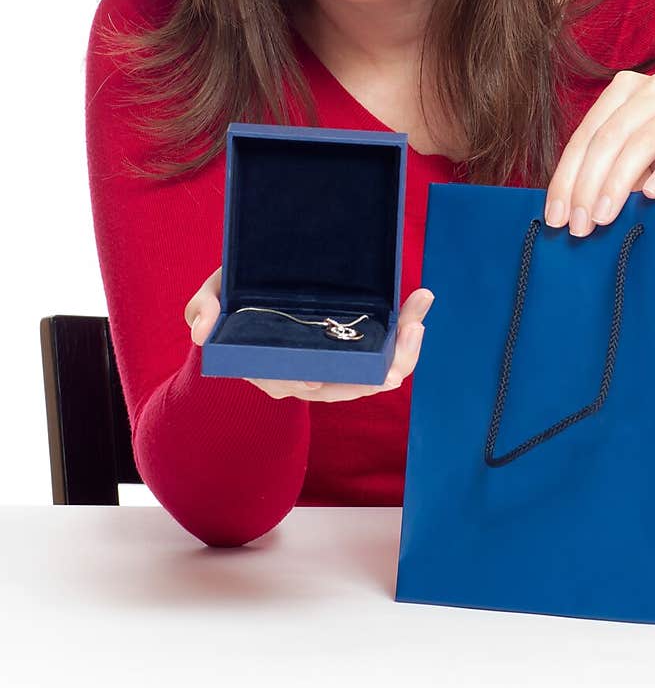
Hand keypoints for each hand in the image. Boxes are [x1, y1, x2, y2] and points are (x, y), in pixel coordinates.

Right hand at [184, 266, 434, 401]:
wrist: (241, 307)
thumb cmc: (228, 304)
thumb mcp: (210, 301)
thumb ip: (202, 310)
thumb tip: (201, 330)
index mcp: (277, 372)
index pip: (315, 386)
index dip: (342, 380)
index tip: (367, 365)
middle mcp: (308, 377)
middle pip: (359, 384)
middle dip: (392, 360)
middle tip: (413, 323)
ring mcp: (331, 366)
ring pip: (377, 372)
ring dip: (404, 346)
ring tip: (420, 307)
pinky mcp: (347, 349)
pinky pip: (381, 353)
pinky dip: (400, 334)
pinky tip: (417, 302)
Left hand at [544, 70, 654, 235]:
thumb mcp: (643, 156)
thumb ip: (613, 169)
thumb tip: (576, 208)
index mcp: (626, 91)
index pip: (586, 135)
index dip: (566, 176)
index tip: (555, 214)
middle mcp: (653, 91)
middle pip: (608, 139)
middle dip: (586, 185)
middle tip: (577, 225)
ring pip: (640, 144)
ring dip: (616, 184)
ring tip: (602, 217)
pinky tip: (652, 195)